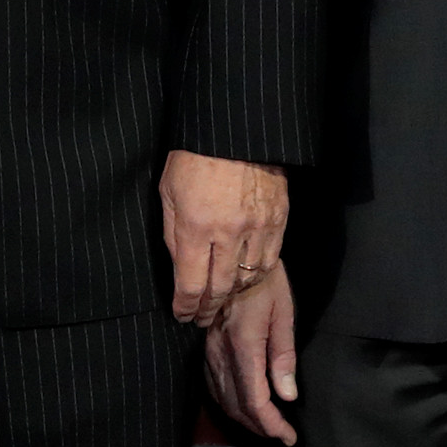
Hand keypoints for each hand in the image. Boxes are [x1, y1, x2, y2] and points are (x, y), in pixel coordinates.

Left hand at [161, 151, 287, 322]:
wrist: (235, 130)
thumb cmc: (194, 157)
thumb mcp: (169, 193)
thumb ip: (172, 233)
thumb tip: (179, 268)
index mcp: (195, 226)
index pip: (191, 284)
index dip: (185, 306)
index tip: (181, 314)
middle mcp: (227, 232)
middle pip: (219, 289)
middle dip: (207, 308)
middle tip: (200, 317)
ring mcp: (256, 228)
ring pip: (247, 280)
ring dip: (233, 296)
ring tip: (222, 301)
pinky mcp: (277, 220)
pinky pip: (269, 262)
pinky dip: (256, 277)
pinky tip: (246, 280)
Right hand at [202, 263, 299, 446]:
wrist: (234, 260)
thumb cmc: (266, 283)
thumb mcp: (284, 315)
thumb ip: (284, 357)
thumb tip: (287, 395)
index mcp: (244, 346)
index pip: (256, 400)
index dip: (272, 425)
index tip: (289, 437)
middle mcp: (221, 354)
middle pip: (237, 406)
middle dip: (260, 427)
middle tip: (282, 435)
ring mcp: (209, 352)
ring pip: (222, 399)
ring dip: (244, 418)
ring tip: (266, 425)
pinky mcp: (204, 348)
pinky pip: (213, 385)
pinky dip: (228, 403)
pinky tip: (241, 406)